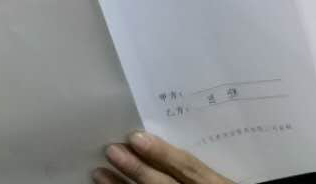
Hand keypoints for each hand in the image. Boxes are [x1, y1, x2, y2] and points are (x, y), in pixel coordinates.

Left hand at [94, 131, 233, 183]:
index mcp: (215, 183)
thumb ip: (195, 161)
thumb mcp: (216, 173)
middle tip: (112, 150)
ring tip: (99, 173)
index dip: (162, 154)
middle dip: (137, 170)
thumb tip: (153, 136)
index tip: (136, 137)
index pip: (189, 168)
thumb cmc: (214, 179)